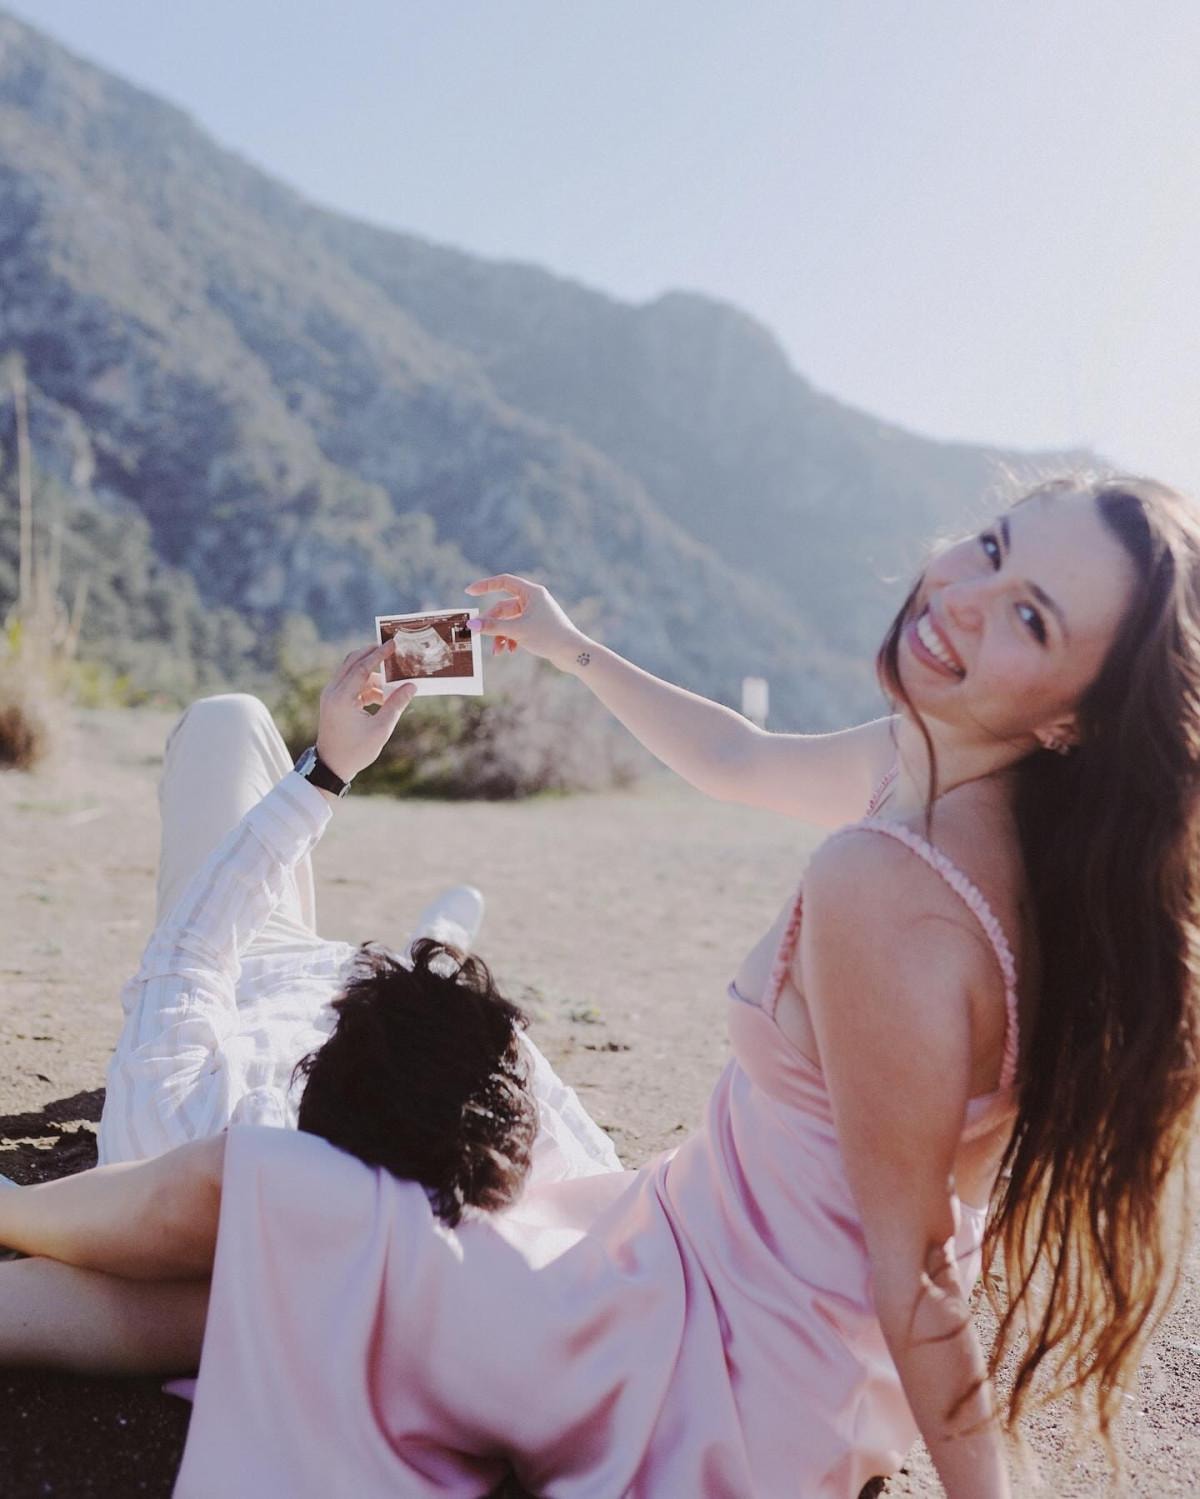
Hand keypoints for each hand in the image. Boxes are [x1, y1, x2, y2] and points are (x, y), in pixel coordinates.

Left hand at [316, 639, 416, 782]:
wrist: (331, 766)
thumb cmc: (356, 750)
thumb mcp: (381, 729)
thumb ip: (396, 704)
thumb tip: (411, 685)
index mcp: (342, 697)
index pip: (362, 667)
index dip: (380, 654)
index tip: (394, 643)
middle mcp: (332, 692)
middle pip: (352, 661)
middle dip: (373, 654)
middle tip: (392, 649)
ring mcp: (330, 695)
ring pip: (352, 672)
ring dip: (372, 674)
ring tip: (392, 685)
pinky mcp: (333, 700)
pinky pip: (351, 684)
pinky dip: (367, 686)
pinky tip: (382, 698)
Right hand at [463, 573, 584, 668]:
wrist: (573, 653)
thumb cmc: (549, 636)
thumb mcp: (517, 631)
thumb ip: (492, 626)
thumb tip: (472, 625)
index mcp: (532, 592)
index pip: (503, 582)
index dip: (485, 585)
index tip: (469, 592)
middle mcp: (533, 600)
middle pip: (503, 607)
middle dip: (492, 624)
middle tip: (479, 635)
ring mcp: (535, 613)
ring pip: (508, 621)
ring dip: (500, 635)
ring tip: (498, 651)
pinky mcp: (537, 626)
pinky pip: (516, 629)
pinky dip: (510, 639)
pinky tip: (510, 650)